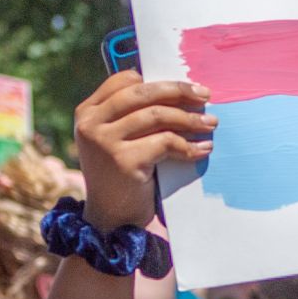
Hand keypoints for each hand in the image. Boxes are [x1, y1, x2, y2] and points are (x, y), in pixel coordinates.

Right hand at [74, 72, 212, 230]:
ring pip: (158, 115)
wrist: (111, 218)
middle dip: (179, 91)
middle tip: (205, 95)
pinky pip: (166, 142)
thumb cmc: (121, 174)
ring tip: (210, 123)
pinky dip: (189, 145)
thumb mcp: (117, 139)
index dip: (158, 81)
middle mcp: (91, 123)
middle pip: (143, 93)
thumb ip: (132, 115)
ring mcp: (105, 142)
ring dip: (190, 118)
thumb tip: (178, 89)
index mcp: (87, 112)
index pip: (124, 80)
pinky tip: (202, 149)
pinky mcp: (124, 161)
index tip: (185, 88)